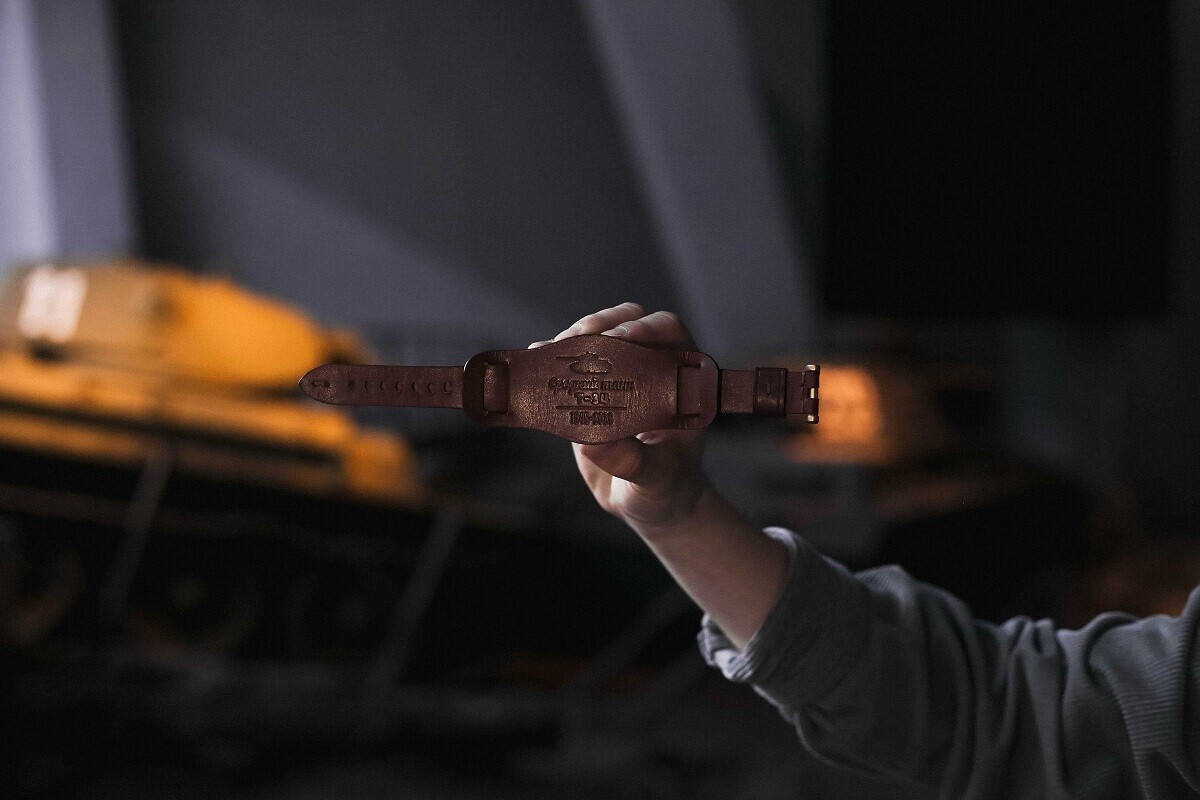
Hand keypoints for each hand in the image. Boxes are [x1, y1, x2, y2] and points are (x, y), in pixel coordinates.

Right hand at [531, 303, 712, 533]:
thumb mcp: (656, 480)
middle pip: (626, 323)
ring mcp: (616, 376)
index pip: (668, 332)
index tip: (620, 340)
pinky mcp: (587, 389)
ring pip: (595, 336)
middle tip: (575, 342)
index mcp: (679, 379)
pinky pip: (567, 363)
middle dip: (599, 326)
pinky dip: (549, 359)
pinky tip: (534, 364)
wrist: (646, 503)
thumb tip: (596, 442)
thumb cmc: (665, 489)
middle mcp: (649, 368)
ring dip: (572, 339)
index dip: (644, 327)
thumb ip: (634, 462)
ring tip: (550, 355)